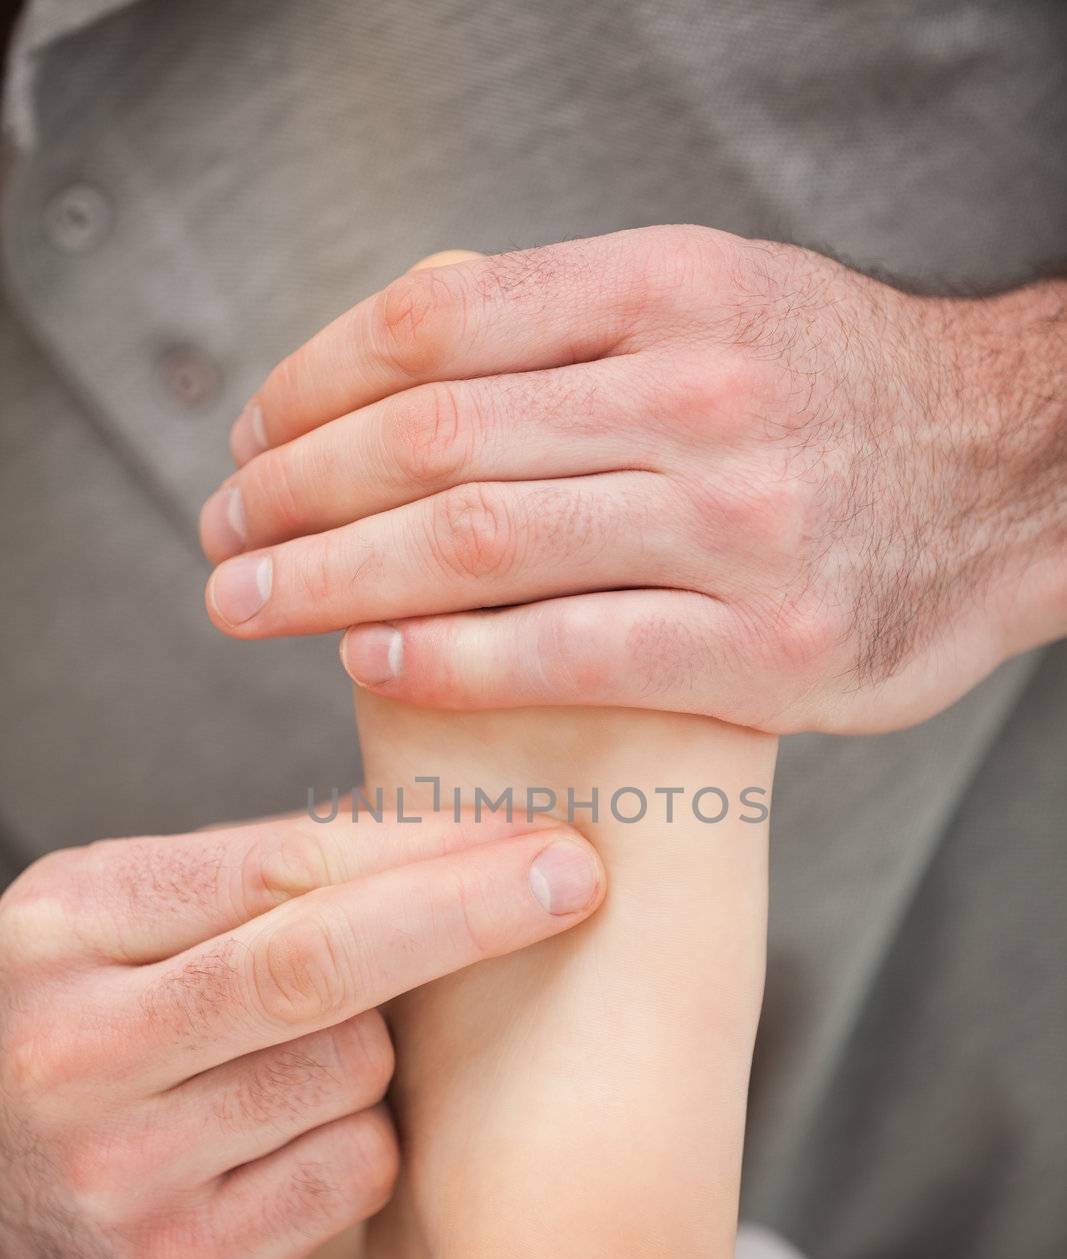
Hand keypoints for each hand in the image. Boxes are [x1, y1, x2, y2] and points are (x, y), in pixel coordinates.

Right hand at [0, 810, 602, 1258]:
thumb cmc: (92, 1004)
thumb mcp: (127, 905)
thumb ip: (263, 868)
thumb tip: (455, 828)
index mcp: (67, 929)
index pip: (278, 871)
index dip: (423, 849)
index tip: (535, 832)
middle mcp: (83, 1055)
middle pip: (321, 971)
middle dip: (465, 917)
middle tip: (571, 878)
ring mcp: (131, 1176)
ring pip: (355, 1072)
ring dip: (382, 1042)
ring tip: (318, 1039)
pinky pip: (358, 1171)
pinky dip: (366, 1132)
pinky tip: (307, 1120)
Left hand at [201, 226, 1065, 732]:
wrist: (1024, 477)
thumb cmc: (845, 401)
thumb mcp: (724, 303)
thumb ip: (578, 324)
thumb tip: (406, 359)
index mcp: (670, 288)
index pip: (436, 322)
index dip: (311, 383)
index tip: (251, 439)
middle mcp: (696, 391)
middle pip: (432, 435)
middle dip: (292, 491)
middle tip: (220, 536)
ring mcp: (734, 523)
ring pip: (478, 543)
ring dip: (330, 577)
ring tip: (247, 605)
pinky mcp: (764, 647)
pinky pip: (570, 651)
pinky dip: (452, 659)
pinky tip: (370, 665)